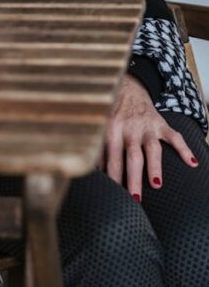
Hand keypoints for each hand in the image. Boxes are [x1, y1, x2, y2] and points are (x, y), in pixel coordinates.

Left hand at [104, 73, 198, 198]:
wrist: (127, 88)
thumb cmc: (111, 114)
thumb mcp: (101, 127)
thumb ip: (100, 149)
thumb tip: (94, 174)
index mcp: (111, 130)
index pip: (112, 158)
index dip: (113, 176)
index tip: (113, 195)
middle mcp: (130, 128)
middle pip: (132, 156)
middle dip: (133, 178)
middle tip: (134, 198)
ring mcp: (147, 126)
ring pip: (152, 149)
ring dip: (155, 167)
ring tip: (157, 185)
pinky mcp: (161, 124)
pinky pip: (174, 137)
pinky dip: (184, 149)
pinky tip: (192, 163)